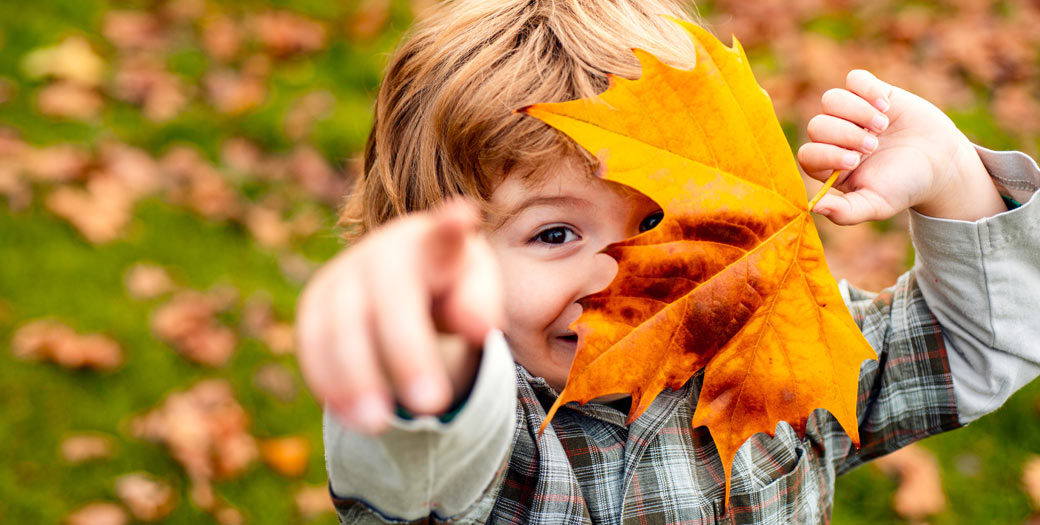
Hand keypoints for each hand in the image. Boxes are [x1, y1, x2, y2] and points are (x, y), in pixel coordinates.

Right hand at [295, 198, 503, 433]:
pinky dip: (329, 382)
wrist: (403, 279)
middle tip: (433, 404)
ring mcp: (341, 275)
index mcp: (432, 243)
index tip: (463, 217)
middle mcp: (381, 252)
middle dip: (408, 353)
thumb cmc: (450, 286)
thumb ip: (481, 305)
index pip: (444, 233)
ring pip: (339, 324)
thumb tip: (480, 327)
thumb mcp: (475, 291)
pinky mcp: (314, 304)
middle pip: (390, 297)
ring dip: (356, 378)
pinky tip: (352, 416)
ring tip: (380, 425)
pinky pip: (311, 343)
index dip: (451, 227)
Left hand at [797, 69, 1005, 223]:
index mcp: (830, 166)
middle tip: (873, 145)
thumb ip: (845, 212)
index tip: (855, 160)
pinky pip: (854, 79)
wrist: (941, 163)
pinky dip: (868, 89)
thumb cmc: (905, 187)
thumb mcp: (876, 205)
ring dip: (856, 111)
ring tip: (882, 125)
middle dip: (845, 134)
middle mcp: (835, 138)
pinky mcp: (871, 93)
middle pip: (817, 125)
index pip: (808, 155)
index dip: (826, 154)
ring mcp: (851, 114)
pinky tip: (887, 106)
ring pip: (831, 99)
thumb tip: (814, 207)